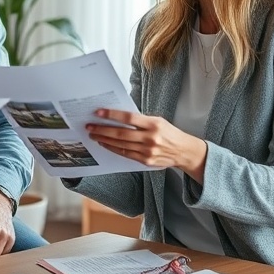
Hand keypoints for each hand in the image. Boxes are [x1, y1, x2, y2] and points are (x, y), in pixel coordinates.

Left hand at [87, 109, 207, 179]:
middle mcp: (150, 138)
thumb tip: (117, 117)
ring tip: (93, 135)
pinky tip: (104, 144)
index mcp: (154, 124)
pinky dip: (112, 148)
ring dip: (104, 139)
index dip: (112, 115)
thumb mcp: (158, 121)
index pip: (129, 118)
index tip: (98, 112)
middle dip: (102, 129)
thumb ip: (140, 120)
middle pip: (121, 133)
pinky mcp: (145, 160)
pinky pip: (124, 154)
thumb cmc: (169, 133)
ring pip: (120, 144)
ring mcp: (147, 151)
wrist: (184, 151)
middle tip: (89, 126)